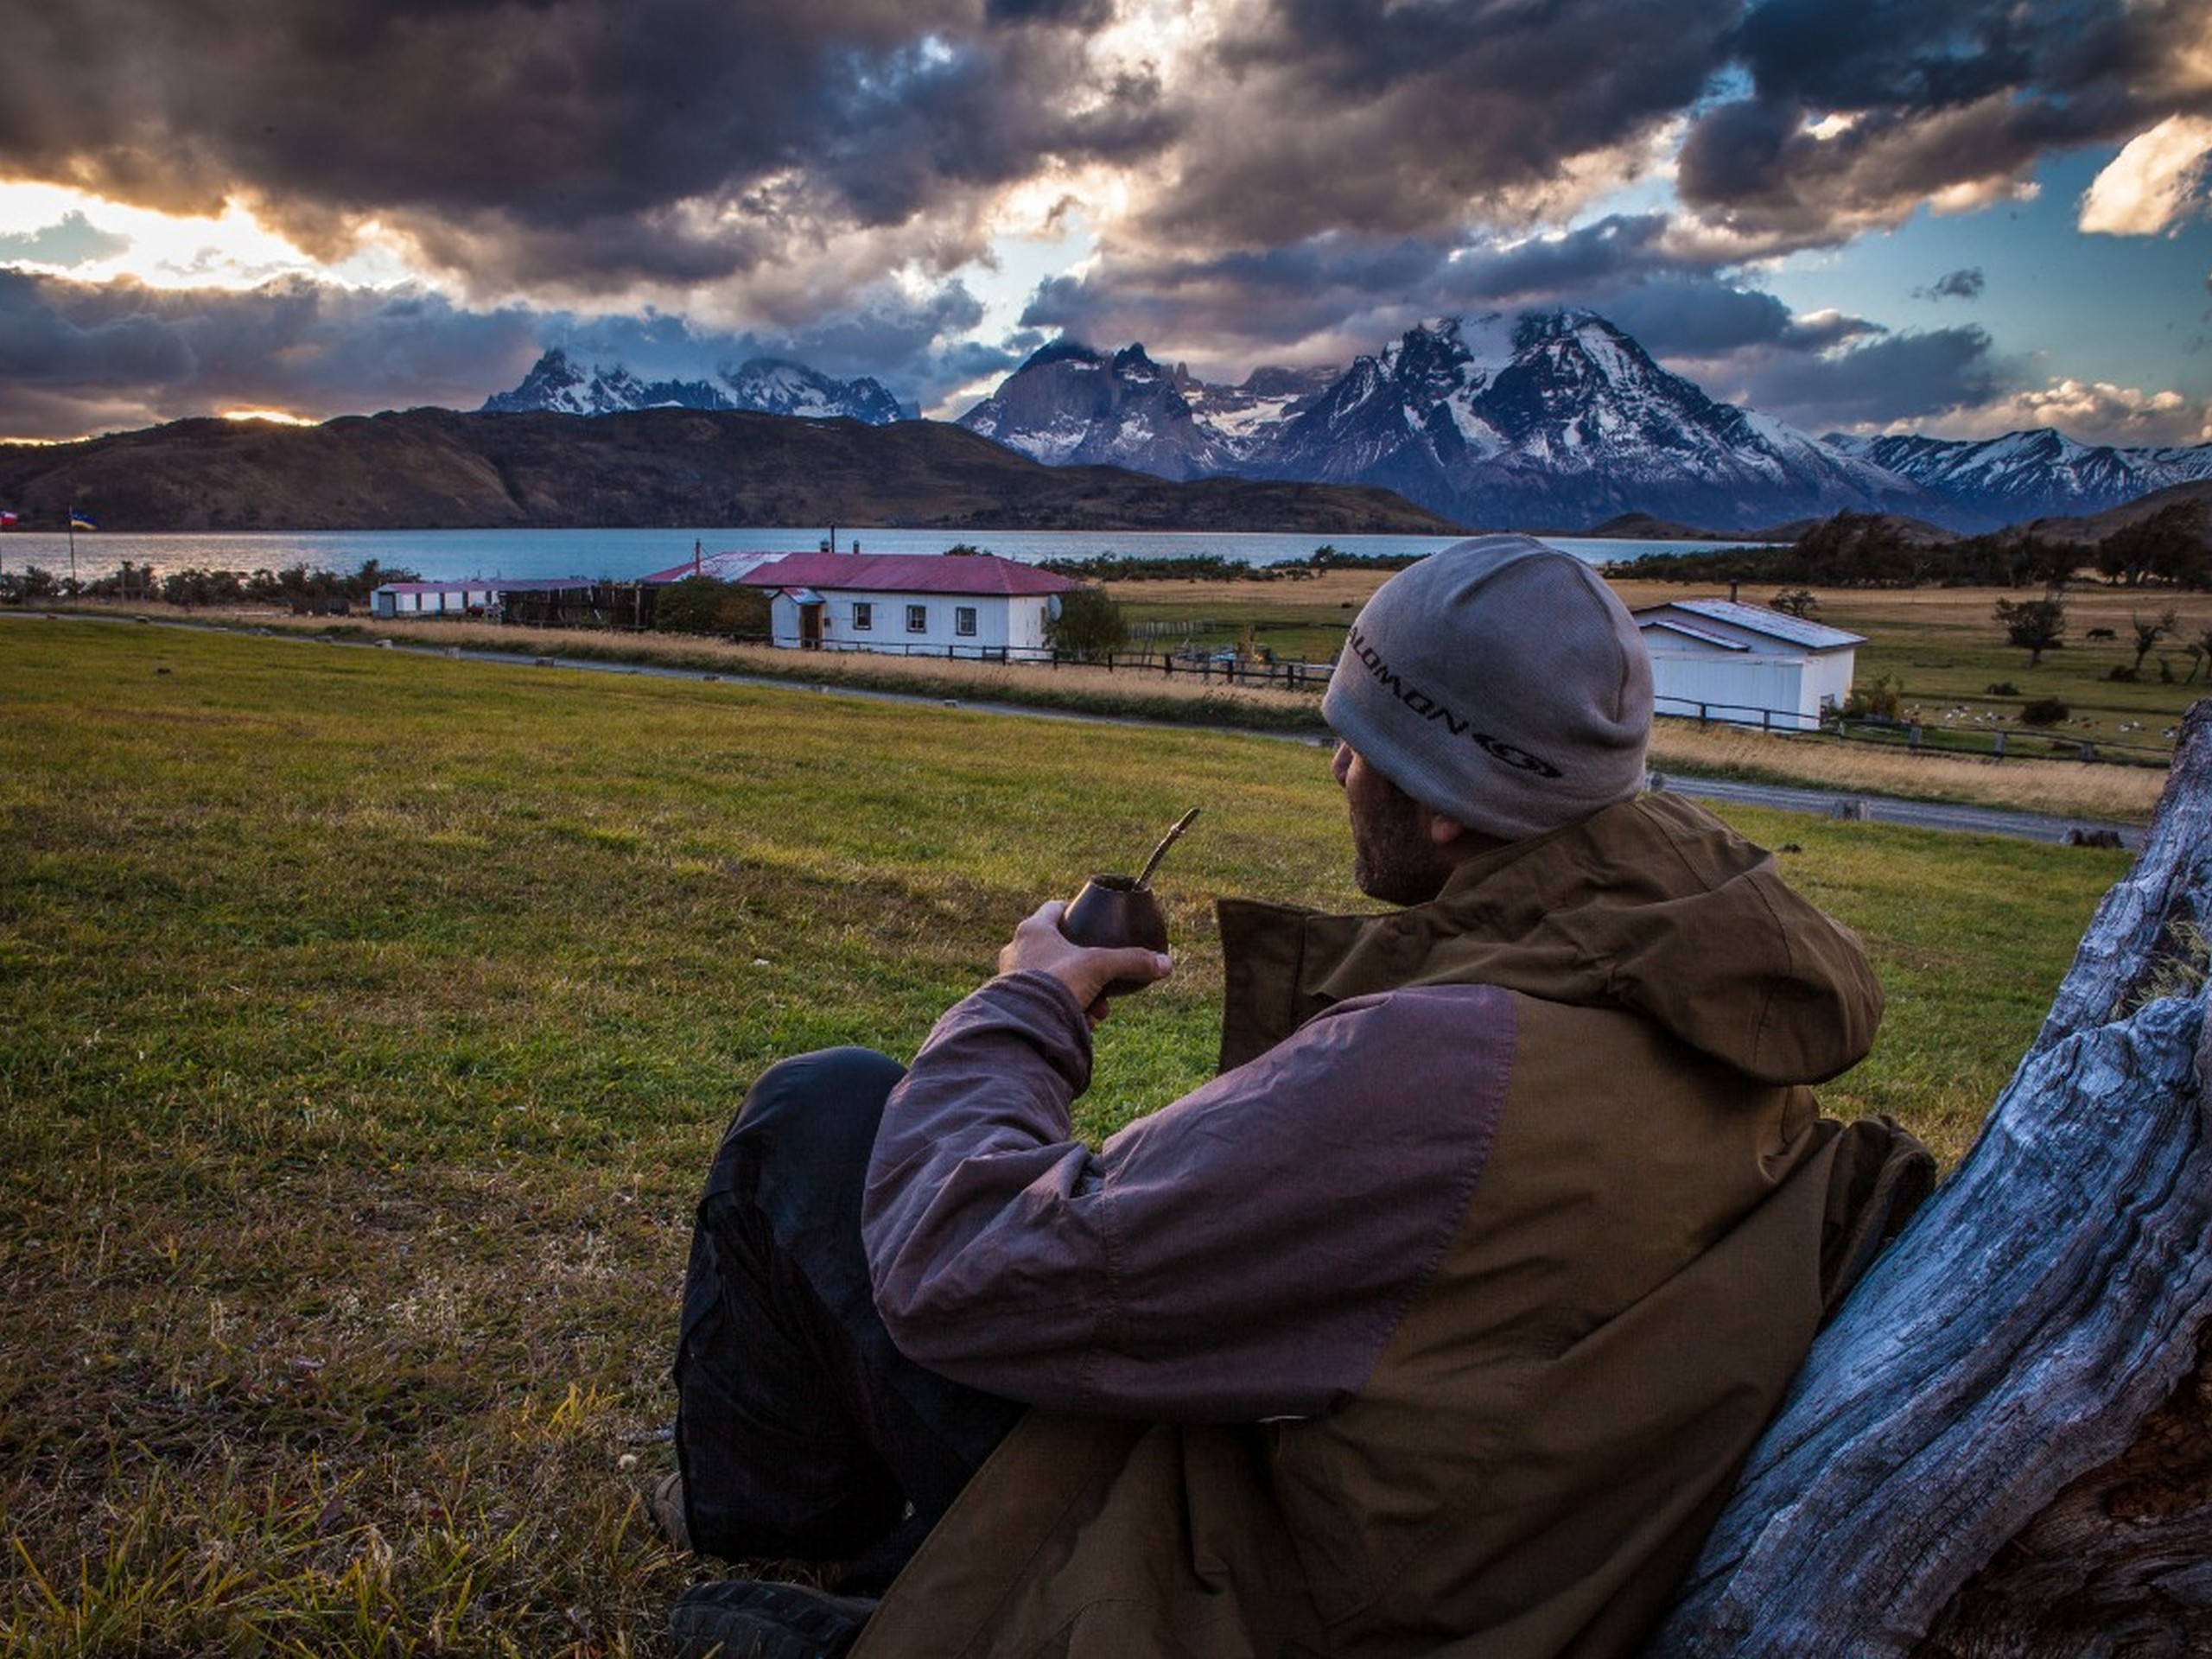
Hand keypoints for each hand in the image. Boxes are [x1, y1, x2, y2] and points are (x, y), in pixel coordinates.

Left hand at [998, 901, 1171, 1024]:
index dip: (1074, 911)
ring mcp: (1012, 976)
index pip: (1055, 908)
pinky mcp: (1013, 1001)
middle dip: (1087, 968)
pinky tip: (1082, 1022)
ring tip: (1097, 1010)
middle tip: (1104, 981)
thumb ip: (1132, 961)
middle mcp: (1017, 949)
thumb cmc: (1057, 983)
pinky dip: (1066, 1009)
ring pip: (1055, 978)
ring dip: (1081, 992)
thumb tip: (1165, 964)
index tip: (1090, 921)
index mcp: (1033, 929)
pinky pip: (1045, 1000)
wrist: (1027, 1025)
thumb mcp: (1100, 967)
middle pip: (1059, 948)